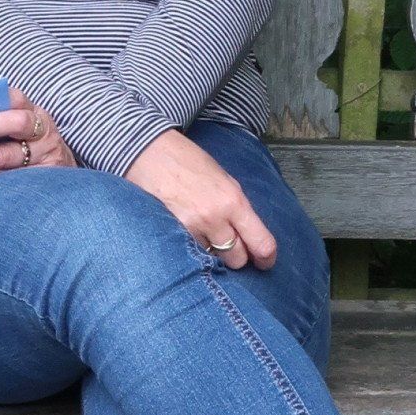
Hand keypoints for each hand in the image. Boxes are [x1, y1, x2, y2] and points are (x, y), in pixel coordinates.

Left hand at [0, 87, 76, 177]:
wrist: (60, 173)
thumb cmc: (27, 146)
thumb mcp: (19, 129)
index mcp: (33, 113)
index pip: (16, 99)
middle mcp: (43, 132)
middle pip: (16, 123)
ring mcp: (45, 156)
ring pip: (7, 156)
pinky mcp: (43, 180)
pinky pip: (9, 180)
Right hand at [125, 128, 275, 269]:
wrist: (149, 152)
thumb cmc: (188, 162)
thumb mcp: (224, 179)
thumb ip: (238, 207)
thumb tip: (249, 235)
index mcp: (234, 201)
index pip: (261, 243)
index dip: (266, 258)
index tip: (264, 262)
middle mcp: (215, 217)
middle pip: (237, 259)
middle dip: (237, 256)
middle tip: (230, 245)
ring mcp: (191, 227)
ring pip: (212, 259)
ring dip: (212, 253)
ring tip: (204, 234)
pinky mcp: (171, 232)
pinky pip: (191, 252)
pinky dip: (193, 248)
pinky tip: (188, 233)